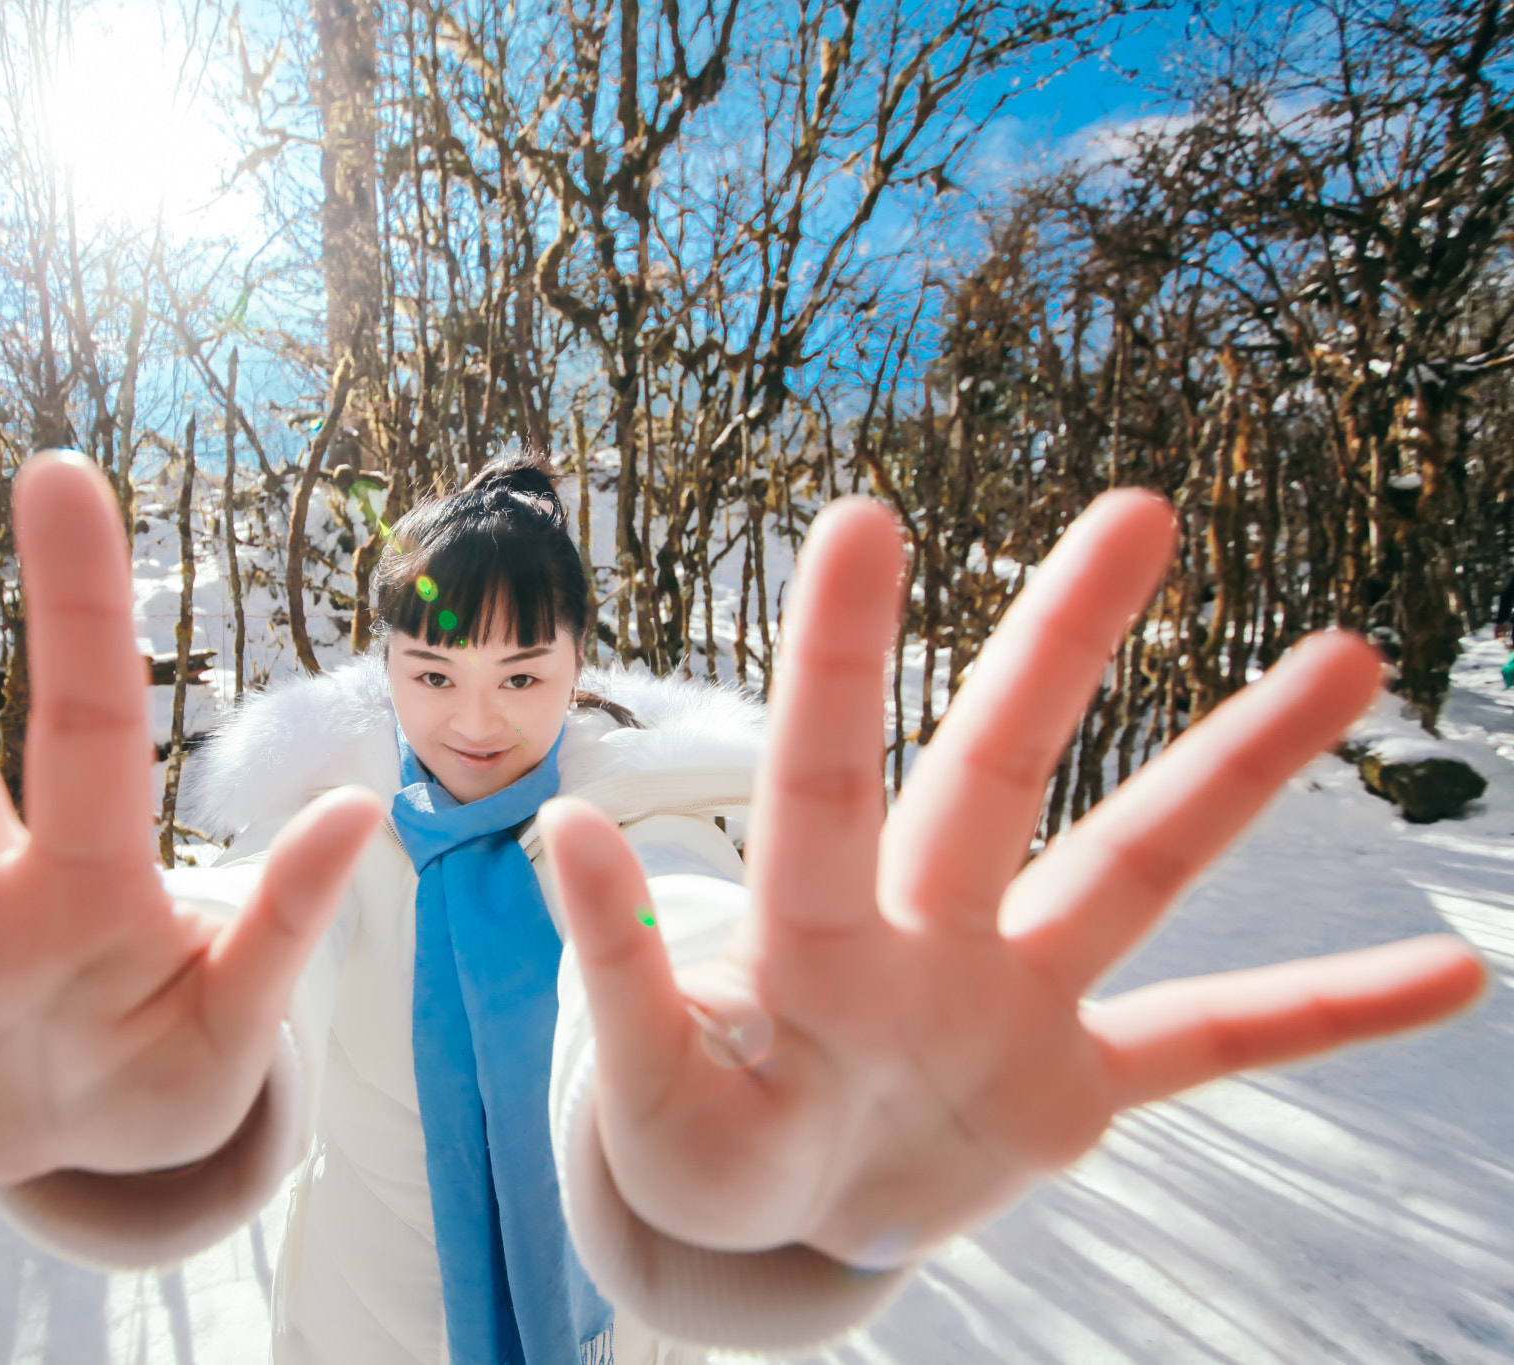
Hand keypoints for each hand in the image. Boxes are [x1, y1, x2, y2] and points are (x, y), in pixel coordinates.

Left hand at [540, 492, 1486, 1267]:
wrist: (776, 1223)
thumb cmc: (699, 1144)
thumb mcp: (647, 1086)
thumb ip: (618, 970)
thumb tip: (557, 824)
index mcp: (808, 942)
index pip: (822, 781)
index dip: (839, 663)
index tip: (863, 513)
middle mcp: (922, 938)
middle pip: (998, 772)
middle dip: (1056, 648)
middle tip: (1138, 507)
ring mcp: (1012, 1003)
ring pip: (1135, 867)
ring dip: (1235, 770)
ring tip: (1346, 651)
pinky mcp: (1074, 1089)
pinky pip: (1218, 1041)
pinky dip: (1324, 1013)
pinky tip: (1452, 968)